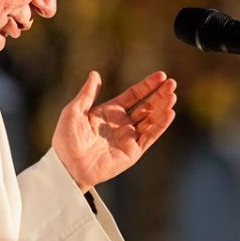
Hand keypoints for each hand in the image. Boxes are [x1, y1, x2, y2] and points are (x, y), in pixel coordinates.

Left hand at [51, 70, 177, 190]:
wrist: (68, 166)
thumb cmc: (66, 140)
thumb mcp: (74, 111)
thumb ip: (87, 93)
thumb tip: (95, 74)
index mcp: (109, 112)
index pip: (134, 95)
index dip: (147, 86)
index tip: (162, 76)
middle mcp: (122, 124)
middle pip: (146, 106)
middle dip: (160, 95)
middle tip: (173, 84)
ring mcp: (128, 138)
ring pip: (151, 120)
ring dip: (163, 108)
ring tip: (173, 96)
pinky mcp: (132, 151)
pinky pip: (150, 136)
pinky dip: (160, 125)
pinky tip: (169, 113)